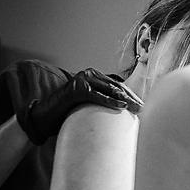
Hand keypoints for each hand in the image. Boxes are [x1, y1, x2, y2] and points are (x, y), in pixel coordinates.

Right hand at [18, 68, 142, 143]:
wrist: (46, 115)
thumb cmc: (70, 110)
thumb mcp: (90, 102)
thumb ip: (103, 98)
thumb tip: (125, 106)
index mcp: (94, 75)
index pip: (118, 85)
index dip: (131, 95)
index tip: (143, 105)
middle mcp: (89, 74)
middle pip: (116, 86)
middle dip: (131, 97)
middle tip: (143, 108)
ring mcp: (82, 79)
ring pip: (109, 89)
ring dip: (125, 100)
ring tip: (136, 109)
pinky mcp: (76, 89)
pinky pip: (97, 95)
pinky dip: (110, 101)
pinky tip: (121, 107)